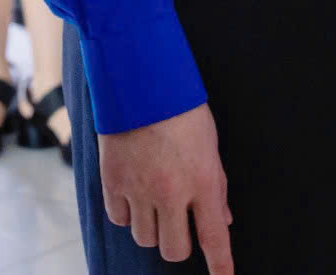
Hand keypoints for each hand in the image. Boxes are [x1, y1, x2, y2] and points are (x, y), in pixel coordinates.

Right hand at [98, 102, 233, 272]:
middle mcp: (171, 192)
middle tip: (178, 223)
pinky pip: (120, 220)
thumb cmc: (181, 108)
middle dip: (178, 243)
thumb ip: (216, 186)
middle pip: (174, 249)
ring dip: (152, 229)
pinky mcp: (113, 181)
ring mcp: (139, 189)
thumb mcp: (210, 146)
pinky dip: (128, 215)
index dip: (220, 265)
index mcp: (202, 182)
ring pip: (145, 239)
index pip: (214, 238)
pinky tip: (134, 195)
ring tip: (154, 203)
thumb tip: (223, 219)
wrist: (139, 80)